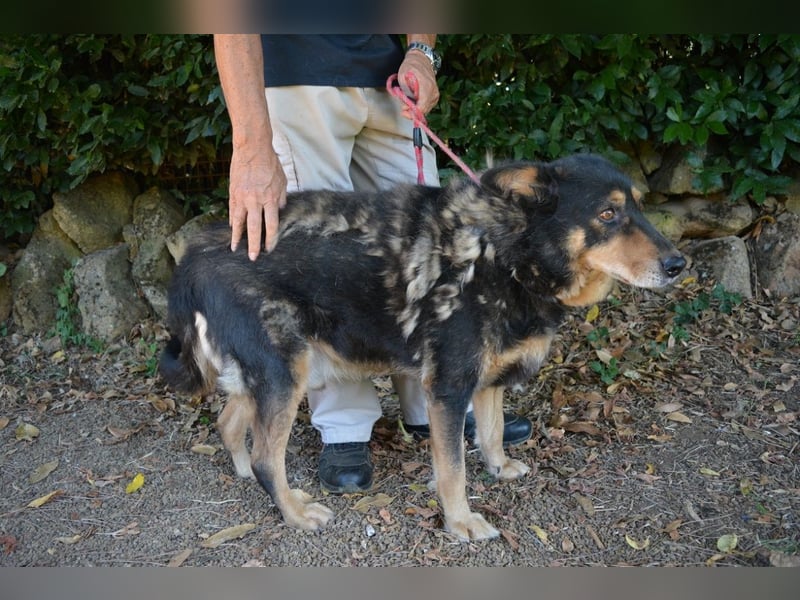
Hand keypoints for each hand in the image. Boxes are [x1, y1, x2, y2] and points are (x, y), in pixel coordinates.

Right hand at [228, 144, 286, 259]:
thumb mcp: (283, 181)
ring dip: (237, 237)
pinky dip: (233, 221)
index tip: (269, 249)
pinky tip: (233, 229)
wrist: (252, 148)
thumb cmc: (270, 164)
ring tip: (235, 248)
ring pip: (240, 221)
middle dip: (253, 244)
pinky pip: (233, 210)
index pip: (272, 225)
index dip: (270, 239)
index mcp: (271, 199)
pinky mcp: (233, 192)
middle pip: (255, 228)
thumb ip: (282, 198)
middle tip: (252, 258)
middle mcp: (256, 200)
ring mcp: (243, 197)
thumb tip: (279, 212)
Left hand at [398, 51, 439, 117]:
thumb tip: (406, 107)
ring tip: (408, 101)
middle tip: (404, 106)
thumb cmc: (411, 66)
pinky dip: (419, 106)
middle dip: (412, 112)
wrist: (421, 59)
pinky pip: (427, 106)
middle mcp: (433, 92)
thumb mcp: (402, 77)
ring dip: (415, 109)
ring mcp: (435, 94)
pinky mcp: (435, 96)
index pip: (422, 107)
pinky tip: (414, 101)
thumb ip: (404, 94)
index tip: (404, 110)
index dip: (412, 113)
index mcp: (426, 86)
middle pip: (424, 111)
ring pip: (426, 110)